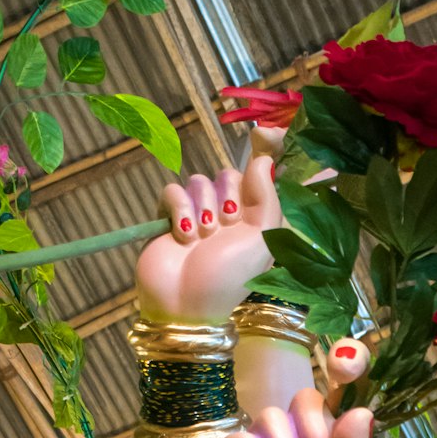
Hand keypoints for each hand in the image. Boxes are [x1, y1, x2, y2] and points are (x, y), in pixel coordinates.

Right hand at [136, 156, 279, 323]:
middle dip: (225, 197)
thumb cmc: (229, 278)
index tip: (266, 133)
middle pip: (227, 174)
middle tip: (224, 226)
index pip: (259, 177)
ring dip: (201, 209)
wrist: (184, 304)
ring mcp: (198, 215)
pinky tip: (182, 236)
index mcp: (256, 221)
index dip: (262, 156)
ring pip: (199, 181)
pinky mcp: (170, 216)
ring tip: (201, 238)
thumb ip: (266, 198)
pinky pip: (173, 190)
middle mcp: (229, 216)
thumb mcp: (261, 240)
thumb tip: (263, 159)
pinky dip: (178, 211)